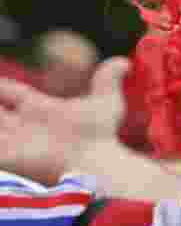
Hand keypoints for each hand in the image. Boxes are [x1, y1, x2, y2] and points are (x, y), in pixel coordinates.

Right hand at [0, 57, 128, 184]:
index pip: (10, 92)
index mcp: (38, 109)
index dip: (1, 87)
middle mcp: (21, 126)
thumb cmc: (101, 136)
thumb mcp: (106, 103)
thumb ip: (108, 80)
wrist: (96, 163)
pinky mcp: (7, 158)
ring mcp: (12, 142)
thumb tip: (124, 62)